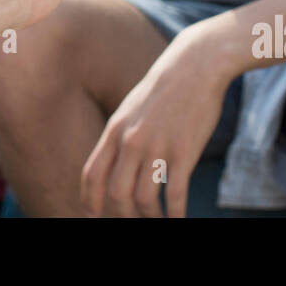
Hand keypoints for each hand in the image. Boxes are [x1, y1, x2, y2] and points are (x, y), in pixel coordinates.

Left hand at [81, 22, 229, 216]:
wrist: (195, 64)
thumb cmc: (164, 88)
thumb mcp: (131, 108)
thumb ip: (121, 135)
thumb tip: (113, 164)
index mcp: (115, 130)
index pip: (92, 175)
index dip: (90, 201)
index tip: (93, 216)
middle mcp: (131, 141)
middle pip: (117, 195)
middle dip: (122, 217)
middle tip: (133, 221)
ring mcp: (157, 147)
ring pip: (144, 200)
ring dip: (150, 218)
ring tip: (158, 221)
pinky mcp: (184, 152)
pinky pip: (175, 195)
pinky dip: (176, 214)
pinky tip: (179, 219)